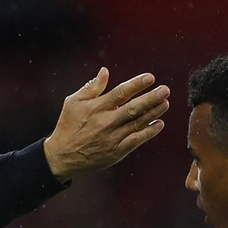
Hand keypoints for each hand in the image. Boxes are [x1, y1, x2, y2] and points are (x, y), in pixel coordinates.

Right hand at [42, 68, 169, 181]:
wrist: (62, 156)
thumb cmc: (68, 126)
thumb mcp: (73, 102)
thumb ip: (92, 87)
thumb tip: (105, 71)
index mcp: (96, 108)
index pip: (120, 93)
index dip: (136, 84)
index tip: (150, 77)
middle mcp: (106, 122)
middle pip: (133, 108)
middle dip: (151, 98)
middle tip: (165, 90)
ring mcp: (112, 138)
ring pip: (138, 124)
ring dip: (153, 113)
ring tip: (165, 103)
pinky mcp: (116, 152)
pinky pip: (136, 140)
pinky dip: (149, 132)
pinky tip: (159, 124)